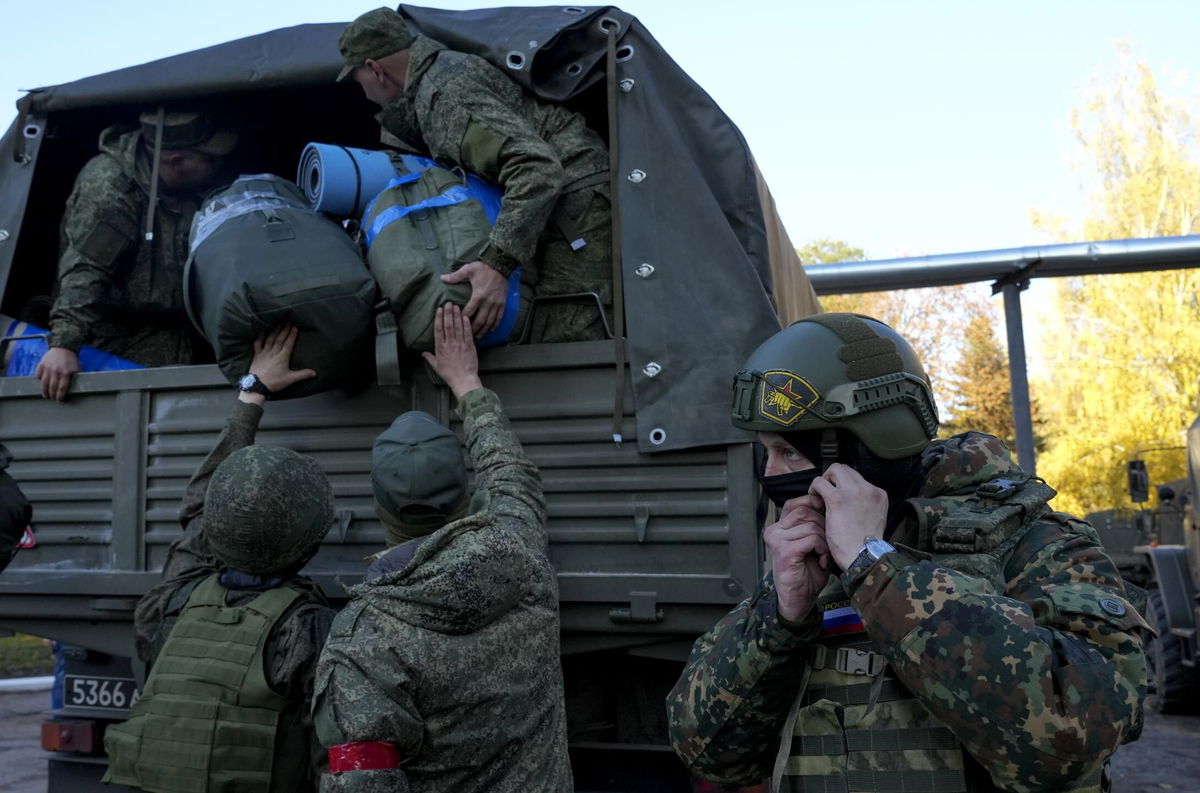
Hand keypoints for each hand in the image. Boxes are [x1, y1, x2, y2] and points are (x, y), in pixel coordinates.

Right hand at [35, 347, 80, 401]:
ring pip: (44, 383)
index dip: (60, 396)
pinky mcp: (41, 364)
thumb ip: (75, 378)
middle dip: (52, 395)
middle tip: (53, 399)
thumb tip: (75, 389)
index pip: (62, 388)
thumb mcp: (76, 369)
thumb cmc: (71, 360)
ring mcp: (47, 368)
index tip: (60, 401)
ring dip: (44, 391)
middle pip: (52, 387)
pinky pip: (38, 374)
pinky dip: (39, 380)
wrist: (63, 347)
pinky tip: (41, 384)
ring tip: (46, 396)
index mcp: (66, 373)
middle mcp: (56, 371)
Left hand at [245, 324, 315, 399]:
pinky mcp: (257, 355)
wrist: (257, 386)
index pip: (288, 343)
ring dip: (275, 331)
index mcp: (282, 357)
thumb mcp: (290, 379)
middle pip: (280, 339)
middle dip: (285, 330)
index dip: (292, 335)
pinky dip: (260, 336)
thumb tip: (314, 373)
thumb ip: (302, 374)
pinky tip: (263, 330)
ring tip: (279, 323)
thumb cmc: (274, 382)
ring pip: (270, 339)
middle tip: (288, 321)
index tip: (295, 327)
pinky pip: (258, 343)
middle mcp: (273, 352)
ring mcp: (264, 352)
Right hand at [421, 304, 481, 398]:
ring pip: (458, 327)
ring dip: (457, 315)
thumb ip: (429, 358)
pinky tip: (466, 316)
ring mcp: (460, 345)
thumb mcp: (436, 366)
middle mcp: (450, 344)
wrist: (463, 380)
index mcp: (440, 348)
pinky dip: (467, 324)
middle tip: (448, 303)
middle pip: (448, 325)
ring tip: (456, 306)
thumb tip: (422, 353)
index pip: (438, 330)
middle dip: (448, 313)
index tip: (439, 310)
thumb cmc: (449, 374)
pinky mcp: (470, 346)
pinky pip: (468, 333)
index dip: (438, 318)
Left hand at [440, 261, 507, 336]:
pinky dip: (494, 325)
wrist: (501, 266)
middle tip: (467, 337)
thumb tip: (442, 278)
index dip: (462, 320)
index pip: (469, 312)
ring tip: (478, 337)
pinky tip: (490, 330)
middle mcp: (488, 302)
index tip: (457, 326)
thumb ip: (455, 276)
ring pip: (490, 322)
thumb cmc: (483, 268)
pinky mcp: (502, 304)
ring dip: (483, 331)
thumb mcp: (468, 269)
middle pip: (480, 321)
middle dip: (473, 330)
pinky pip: (499, 318)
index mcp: (478, 295)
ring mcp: (496, 304)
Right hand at [763, 494, 830, 622]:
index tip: (827, 523)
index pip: (797, 503)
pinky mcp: (784, 551)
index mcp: (778, 527)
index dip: (815, 509)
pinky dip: (823, 550)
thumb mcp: (811, 542)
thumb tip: (827, 503)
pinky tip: (822, 562)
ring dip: (825, 541)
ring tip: (825, 556)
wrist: (798, 600)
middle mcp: (773, 531)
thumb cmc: (808, 573)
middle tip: (827, 546)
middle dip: (824, 527)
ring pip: (812, 525)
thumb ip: (813, 524)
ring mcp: (777, 540)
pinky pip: (812, 539)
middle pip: (806, 511)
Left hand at [809, 463, 888, 569]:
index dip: (843, 485)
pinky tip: (816, 503)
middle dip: (833, 478)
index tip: (838, 498)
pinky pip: (819, 482)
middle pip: (845, 469)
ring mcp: (854, 492)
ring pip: (833, 469)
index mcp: (878, 494)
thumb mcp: (872, 518)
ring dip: (824, 481)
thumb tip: (846, 499)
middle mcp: (868, 489)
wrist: (865, 557)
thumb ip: (863, 505)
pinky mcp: (837, 499)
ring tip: (820, 497)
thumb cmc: (865, 545)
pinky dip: (814, 490)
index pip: (857, 477)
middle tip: (826, 494)